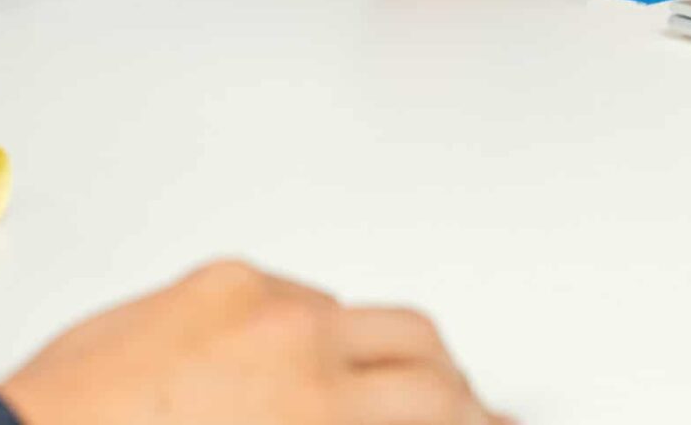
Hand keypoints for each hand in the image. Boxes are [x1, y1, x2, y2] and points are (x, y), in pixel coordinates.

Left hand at [0, 260, 505, 424]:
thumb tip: (378, 421)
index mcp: (317, 404)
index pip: (443, 405)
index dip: (480, 419)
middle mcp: (294, 337)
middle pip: (422, 345)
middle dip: (447, 386)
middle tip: (453, 415)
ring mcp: (250, 299)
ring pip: (355, 313)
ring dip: (374, 353)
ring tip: (364, 397)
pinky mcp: (210, 279)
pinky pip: (289, 293)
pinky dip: (305, 328)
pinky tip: (284, 368)